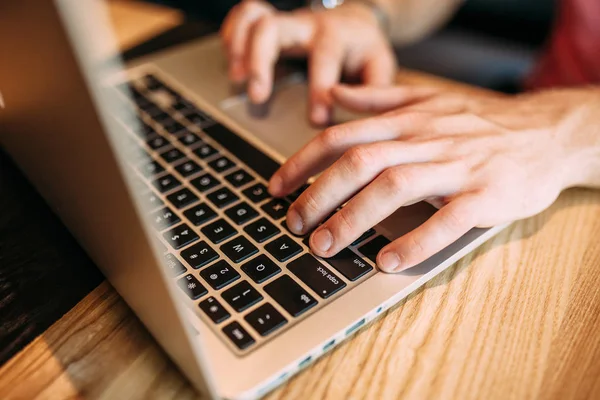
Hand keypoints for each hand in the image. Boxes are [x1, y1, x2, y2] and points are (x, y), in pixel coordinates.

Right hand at [220, 0, 395, 124]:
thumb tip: (350, 110)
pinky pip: (244, 16)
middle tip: (257, 97)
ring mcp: (286, 22)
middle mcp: (306, 25)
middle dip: (260, 62)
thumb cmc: (364, 53)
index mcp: (336, 36)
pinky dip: (232, 36)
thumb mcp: (380, 68)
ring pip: (254, 20)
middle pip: (273, 29)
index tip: (316, 121)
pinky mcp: (272, 23)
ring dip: (239, 49)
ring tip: (237, 80)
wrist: (357, 23)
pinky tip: (232, 63)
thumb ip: (373, 91)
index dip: (319, 90)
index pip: (324, 58)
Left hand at [268, 85, 599, 271]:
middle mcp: (425, 140)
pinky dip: (414, 241)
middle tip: (294, 224)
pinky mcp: (485, 194)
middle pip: (359, 164)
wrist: (546, 132)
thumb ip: (380, 97)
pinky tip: (387, 261)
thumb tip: (336, 94)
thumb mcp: (428, 98)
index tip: (277, 188)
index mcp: (407, 120)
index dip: (303, 163)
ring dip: (353, 219)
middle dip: (318, 196)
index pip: (342, 138)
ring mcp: (456, 166)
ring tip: (326, 246)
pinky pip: (446, 219)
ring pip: (394, 188)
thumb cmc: (481, 122)